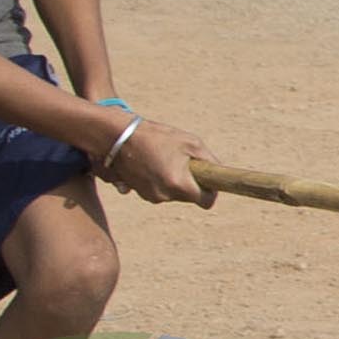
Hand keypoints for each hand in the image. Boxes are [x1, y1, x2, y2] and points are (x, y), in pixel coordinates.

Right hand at [95, 114, 216, 204]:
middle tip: (182, 161)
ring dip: (174, 180)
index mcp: (179, 184)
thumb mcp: (191, 143)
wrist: (119, 137)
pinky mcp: (140, 193)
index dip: (211, 191)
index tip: (208, 180)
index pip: (206, 202)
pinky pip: (160, 190)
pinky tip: (153, 163)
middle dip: (190, 182)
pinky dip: (160, 180)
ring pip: (174, 193)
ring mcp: (151, 196)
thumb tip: (220, 174)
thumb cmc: (158, 137)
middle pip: (189, 197)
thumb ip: (210, 161)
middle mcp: (164, 195)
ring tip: (164, 159)